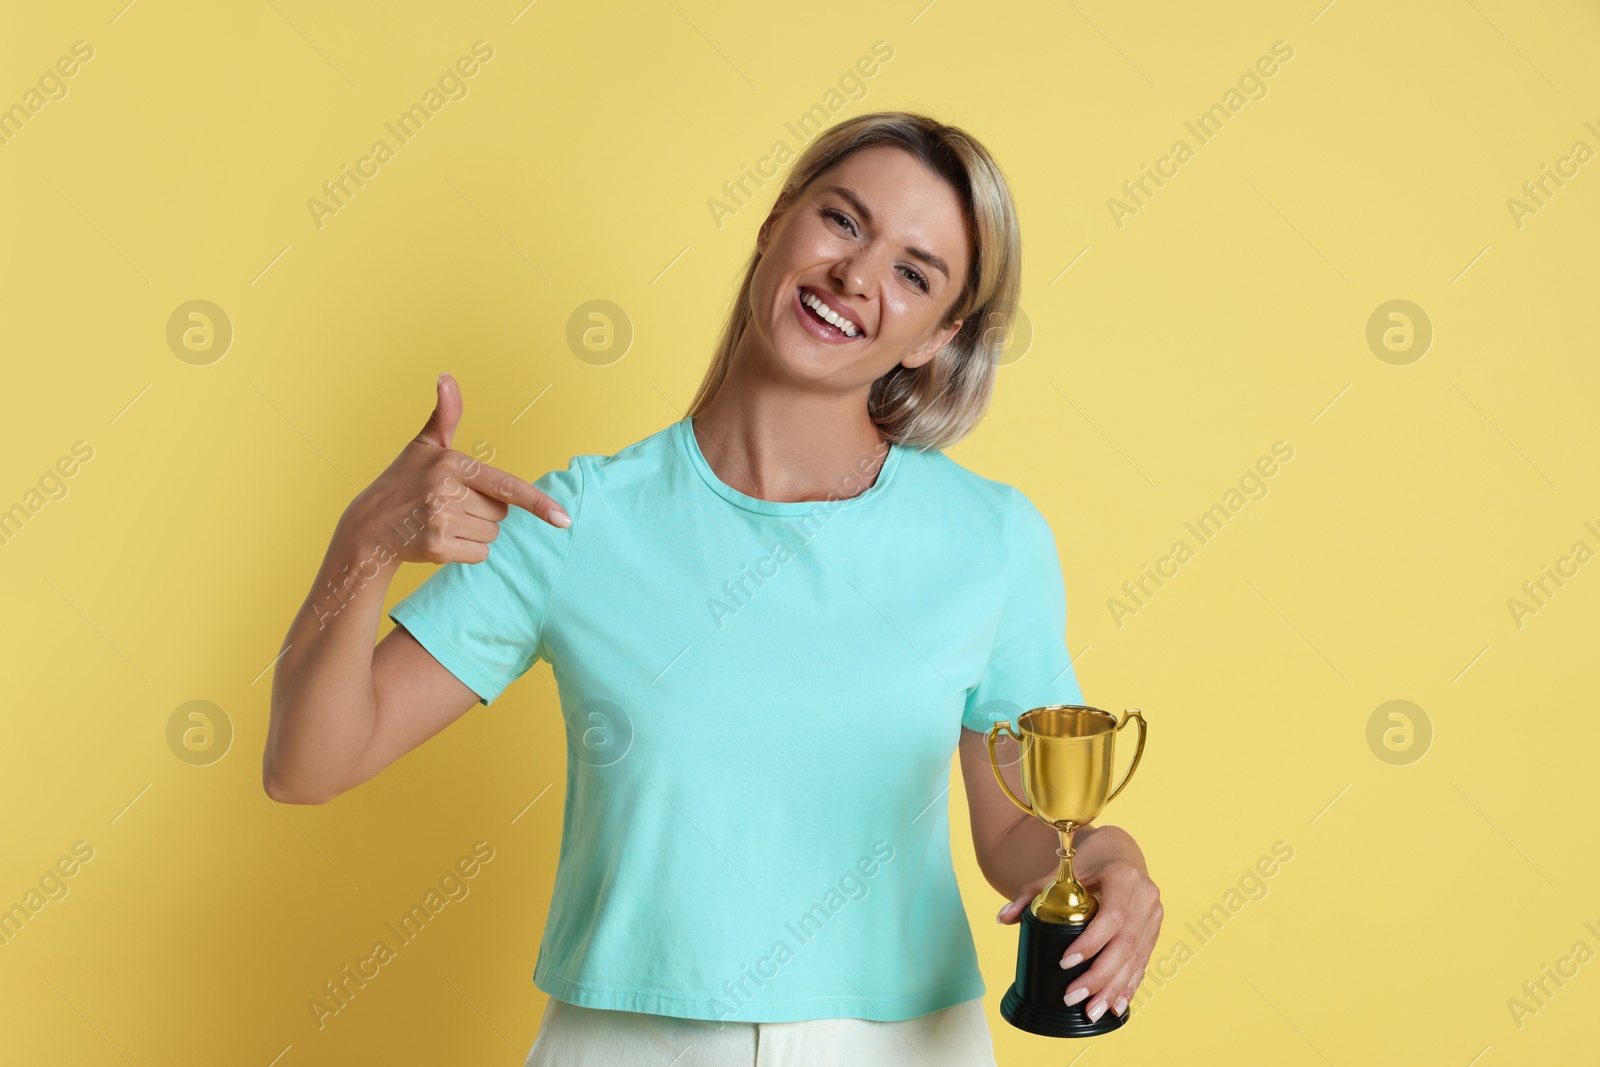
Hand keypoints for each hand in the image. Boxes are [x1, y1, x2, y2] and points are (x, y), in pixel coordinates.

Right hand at [340, 373, 571, 565]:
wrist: (368, 527)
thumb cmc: (403, 482)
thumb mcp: (425, 445)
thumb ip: (445, 415)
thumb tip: (446, 376)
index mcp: (452, 463)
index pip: (506, 486)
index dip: (537, 503)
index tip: (563, 519)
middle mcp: (447, 491)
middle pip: (501, 513)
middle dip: (483, 512)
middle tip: (450, 505)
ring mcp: (441, 521)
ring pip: (491, 534)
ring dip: (474, 532)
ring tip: (442, 521)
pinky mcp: (436, 548)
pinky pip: (478, 554)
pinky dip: (466, 551)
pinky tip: (440, 539)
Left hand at [996, 826, 1160, 1023]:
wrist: (1120, 852)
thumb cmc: (1088, 860)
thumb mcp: (1060, 870)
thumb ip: (1031, 893)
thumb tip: (1003, 918)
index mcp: (1124, 876)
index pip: (1113, 915)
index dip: (1092, 942)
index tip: (1065, 962)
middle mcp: (1145, 896)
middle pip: (1125, 944)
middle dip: (1100, 976)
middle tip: (1074, 997)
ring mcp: (1153, 916)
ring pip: (1136, 958)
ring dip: (1114, 988)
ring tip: (1092, 1011)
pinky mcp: (1154, 931)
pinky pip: (1143, 962)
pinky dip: (1129, 985)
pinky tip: (1115, 1005)